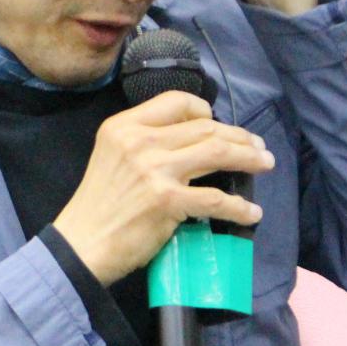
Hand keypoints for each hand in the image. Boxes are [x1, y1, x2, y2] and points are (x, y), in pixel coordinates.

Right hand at [52, 92, 273, 284]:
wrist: (81, 244)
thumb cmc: (97, 206)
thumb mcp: (112, 156)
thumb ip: (144, 144)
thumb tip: (191, 143)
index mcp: (125, 126)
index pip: (176, 102)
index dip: (205, 110)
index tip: (219, 123)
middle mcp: (141, 141)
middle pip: (204, 127)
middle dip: (239, 135)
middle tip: (258, 147)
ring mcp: (155, 170)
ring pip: (217, 152)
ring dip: (248, 157)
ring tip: (265, 164)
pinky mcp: (168, 201)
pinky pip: (216, 200)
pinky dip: (240, 207)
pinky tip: (252, 213)